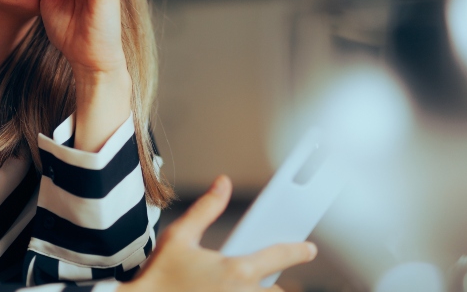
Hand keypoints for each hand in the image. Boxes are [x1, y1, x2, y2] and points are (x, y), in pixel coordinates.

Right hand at [123, 176, 316, 291]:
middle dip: (276, 286)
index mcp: (235, 270)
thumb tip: (222, 184)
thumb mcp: (178, 237)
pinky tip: (231, 291)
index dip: (298, 251)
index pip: (279, 256)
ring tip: (248, 285)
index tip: (309, 249)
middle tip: (266, 279)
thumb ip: (205, 210)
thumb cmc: (157, 277)